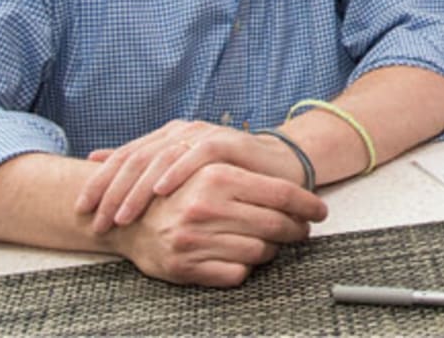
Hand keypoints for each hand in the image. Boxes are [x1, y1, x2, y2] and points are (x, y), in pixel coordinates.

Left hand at [76, 120, 306, 232]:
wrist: (277, 167)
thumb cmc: (227, 176)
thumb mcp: (180, 175)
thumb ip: (143, 166)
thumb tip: (94, 159)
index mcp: (165, 138)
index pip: (124, 158)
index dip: (99, 183)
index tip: (82, 210)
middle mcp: (179, 131)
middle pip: (136, 158)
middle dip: (112, 191)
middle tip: (97, 221)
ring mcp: (202, 134)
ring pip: (160, 159)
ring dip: (138, 189)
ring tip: (123, 216)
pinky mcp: (226, 142)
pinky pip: (196, 155)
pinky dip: (177, 172)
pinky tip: (161, 191)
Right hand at [107, 161, 326, 286]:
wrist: (122, 216)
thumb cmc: (175, 190)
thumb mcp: (207, 168)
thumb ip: (245, 176)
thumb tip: (296, 191)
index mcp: (216, 176)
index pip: (281, 194)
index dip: (308, 204)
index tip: (321, 211)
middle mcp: (207, 207)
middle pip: (276, 224)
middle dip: (296, 229)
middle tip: (302, 229)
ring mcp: (195, 239)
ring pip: (260, 252)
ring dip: (271, 250)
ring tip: (270, 243)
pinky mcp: (186, 267)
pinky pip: (237, 274)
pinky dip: (246, 268)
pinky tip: (243, 257)